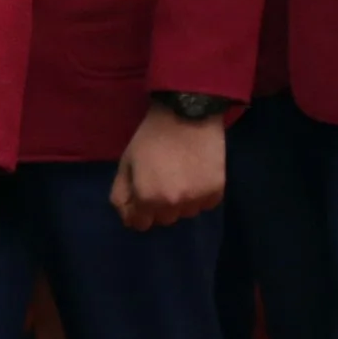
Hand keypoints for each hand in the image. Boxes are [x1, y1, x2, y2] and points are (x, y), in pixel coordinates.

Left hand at [109, 109, 225, 231]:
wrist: (187, 114)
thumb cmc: (151, 137)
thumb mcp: (126, 162)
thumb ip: (121, 194)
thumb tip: (127, 219)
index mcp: (147, 199)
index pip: (141, 224)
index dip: (139, 211)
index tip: (143, 195)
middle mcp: (172, 205)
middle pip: (164, 219)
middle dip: (159, 206)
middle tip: (162, 181)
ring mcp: (196, 200)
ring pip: (186, 213)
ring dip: (181, 202)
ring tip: (180, 176)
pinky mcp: (216, 192)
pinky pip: (205, 204)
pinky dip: (200, 195)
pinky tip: (196, 175)